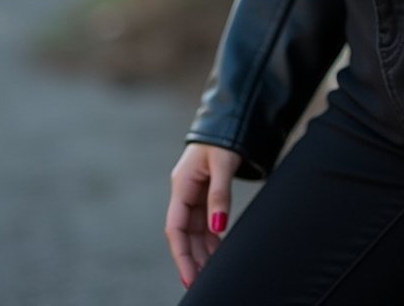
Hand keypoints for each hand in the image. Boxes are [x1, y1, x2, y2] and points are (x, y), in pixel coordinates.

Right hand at [166, 142, 241, 289]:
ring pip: (194, 231)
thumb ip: (220, 195)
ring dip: (202, 252)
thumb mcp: (222, 164)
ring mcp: (194, 195)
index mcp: (182, 185)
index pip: (175, 227)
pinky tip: (217, 253)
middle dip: (191, 259)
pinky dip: (210, 239)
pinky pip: (204, 223)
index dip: (180, 254)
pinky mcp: (204, 195)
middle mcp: (185, 193)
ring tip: (212, 273)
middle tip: (202, 282)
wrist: (227, 121)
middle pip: (183, 234)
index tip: (189, 276)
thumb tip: (217, 227)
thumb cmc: (222, 139)